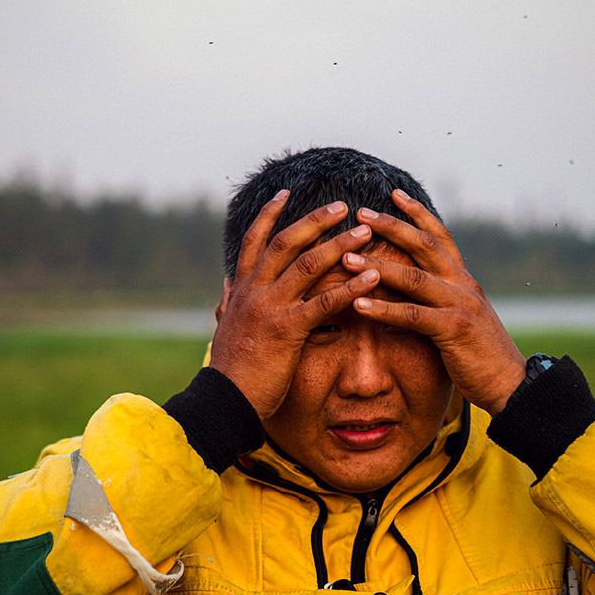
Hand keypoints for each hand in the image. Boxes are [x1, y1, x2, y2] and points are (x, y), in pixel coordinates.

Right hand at [209, 191, 379, 419]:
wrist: (222, 401)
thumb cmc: (230, 372)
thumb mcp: (225, 331)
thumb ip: (228, 307)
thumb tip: (225, 291)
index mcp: (242, 290)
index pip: (253, 241)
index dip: (268, 215)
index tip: (284, 193)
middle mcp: (254, 292)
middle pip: (286, 242)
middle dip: (316, 220)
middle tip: (343, 205)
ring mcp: (270, 308)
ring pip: (308, 265)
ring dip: (340, 245)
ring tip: (367, 232)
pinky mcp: (287, 330)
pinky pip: (324, 303)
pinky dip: (350, 287)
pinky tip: (371, 277)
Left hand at [345, 189, 525, 415]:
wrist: (511, 383)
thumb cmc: (481, 355)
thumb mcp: (462, 318)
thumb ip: (443, 300)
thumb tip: (415, 290)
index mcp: (464, 279)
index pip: (440, 236)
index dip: (418, 214)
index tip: (394, 194)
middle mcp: (463, 285)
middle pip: (424, 246)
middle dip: (391, 227)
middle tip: (361, 213)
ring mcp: (460, 305)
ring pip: (414, 277)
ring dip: (378, 266)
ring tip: (347, 258)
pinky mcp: (454, 330)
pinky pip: (412, 315)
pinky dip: (384, 309)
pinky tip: (359, 304)